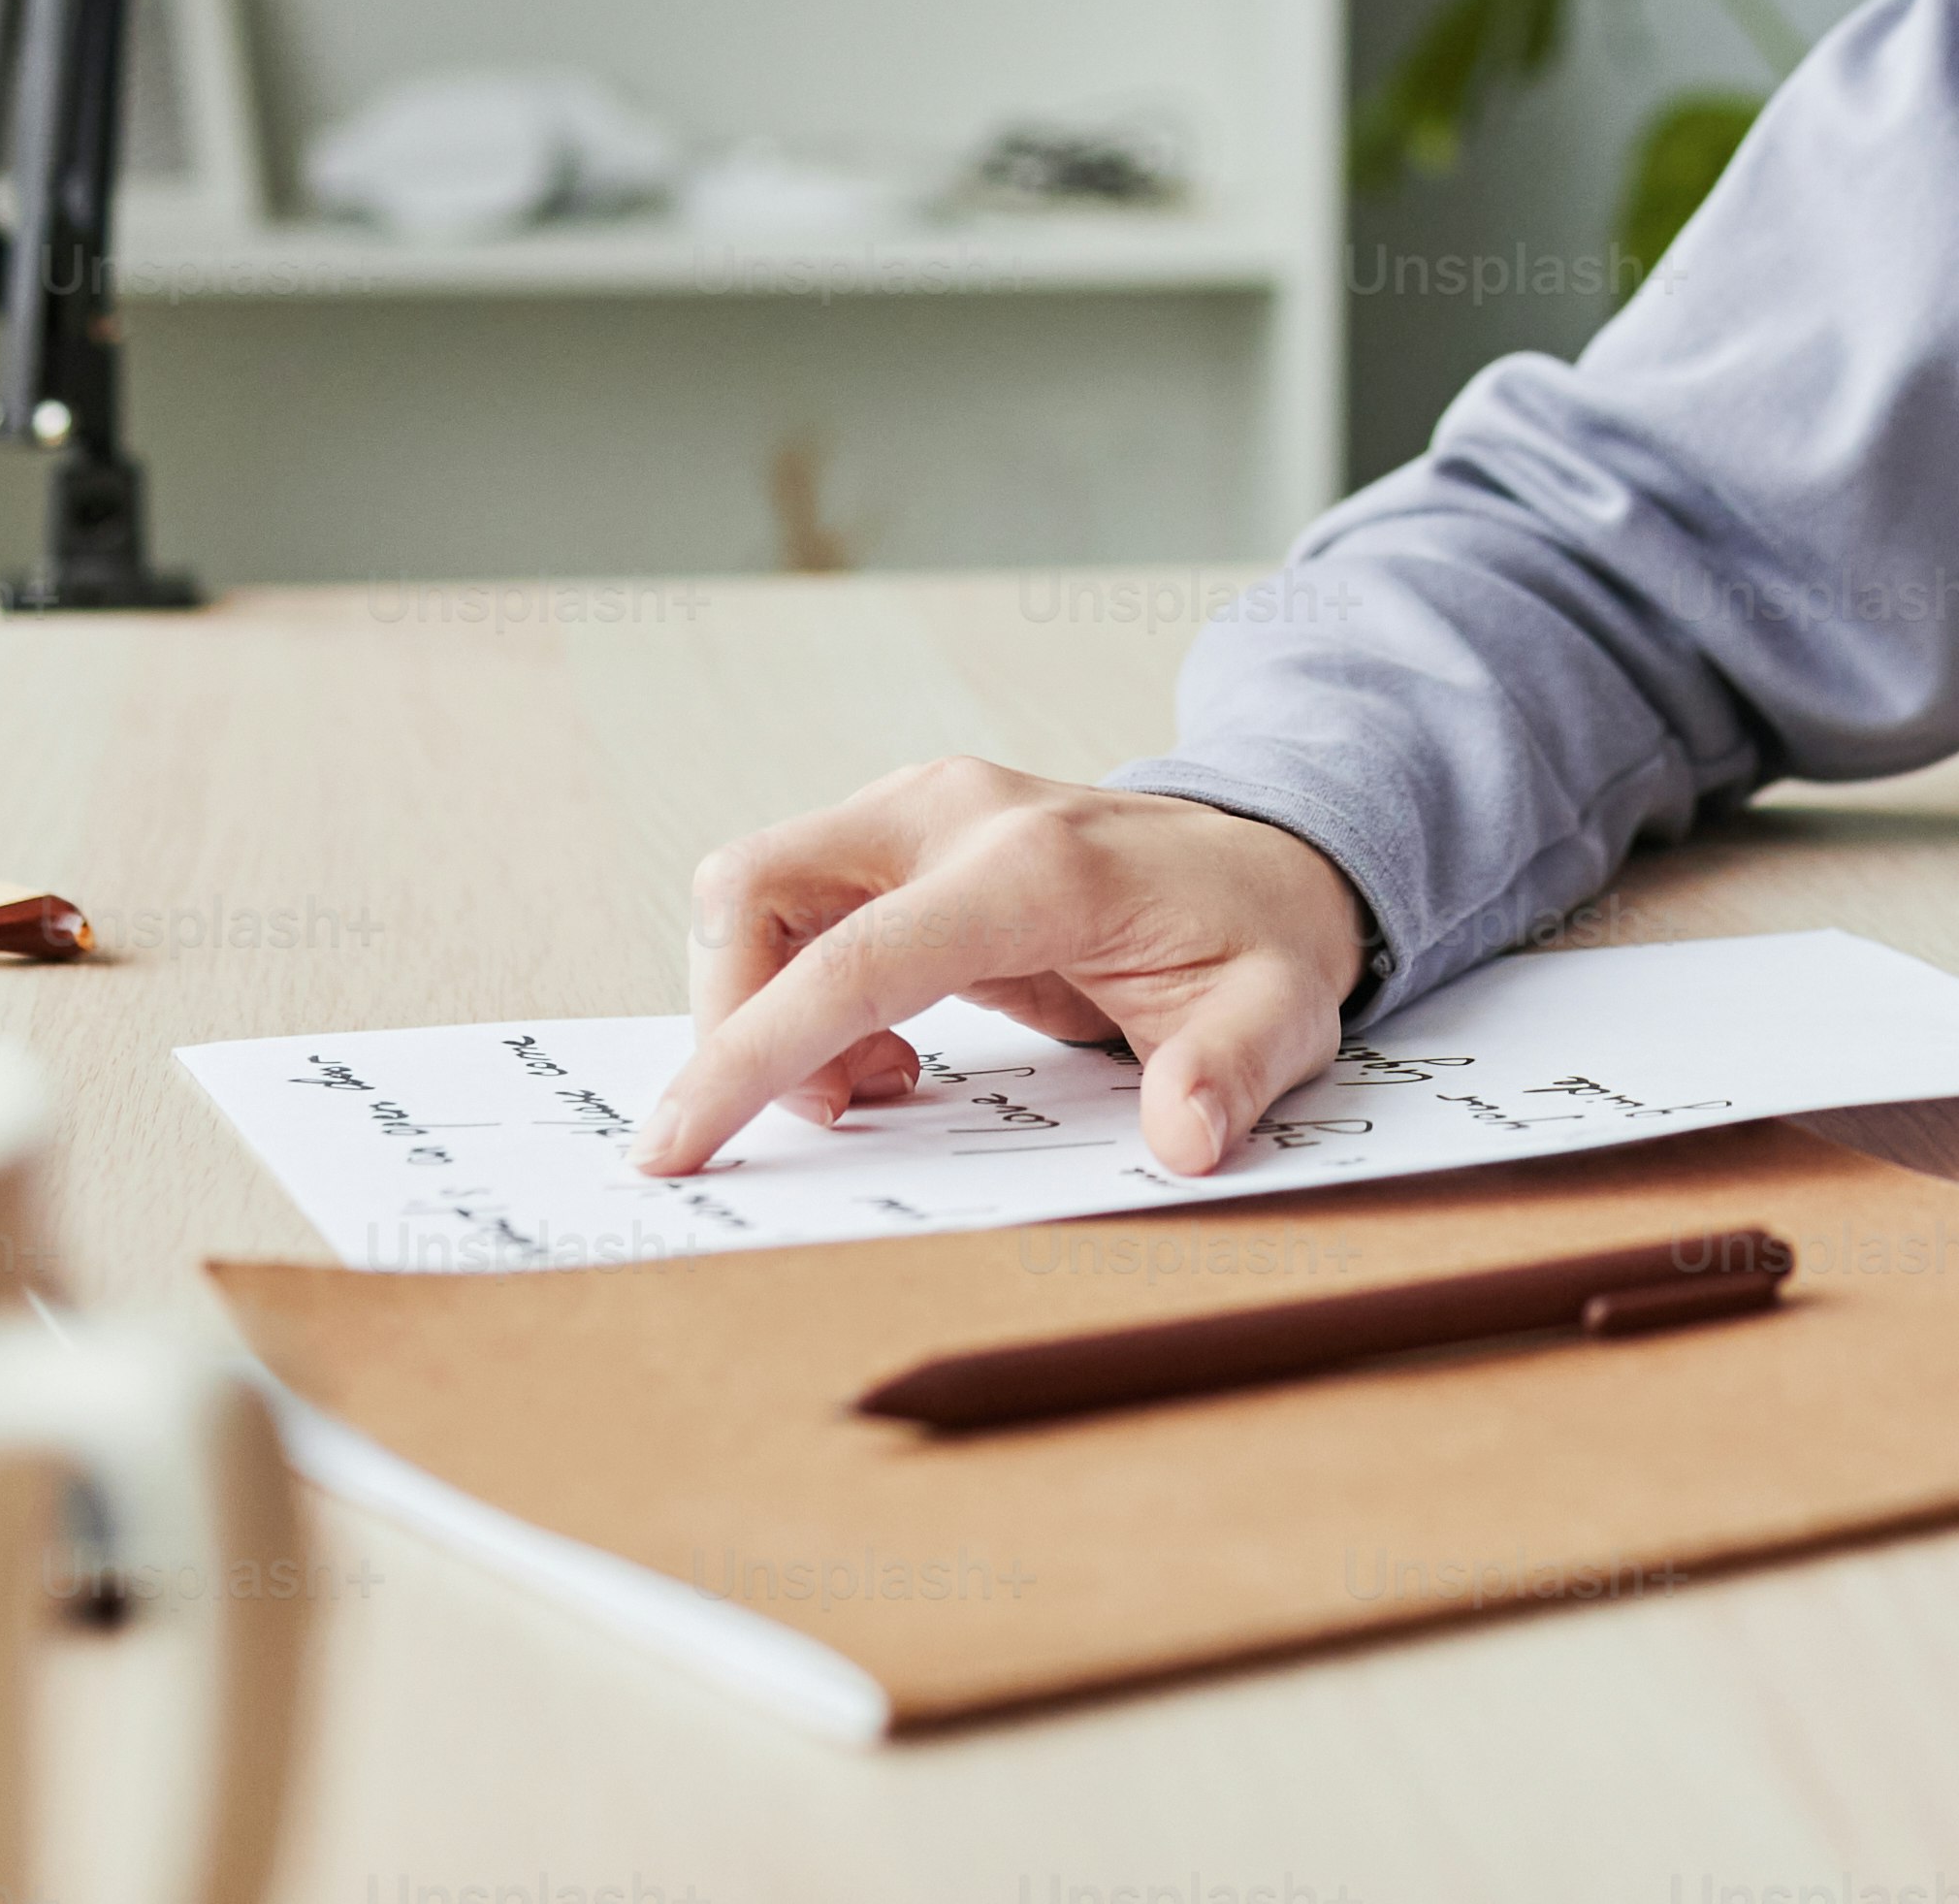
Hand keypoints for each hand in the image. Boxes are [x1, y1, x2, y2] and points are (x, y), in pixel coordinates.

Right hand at [632, 760, 1370, 1182]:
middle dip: (733, 1024)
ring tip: (880, 1087)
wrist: (1263, 853)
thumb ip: (1233, 1071)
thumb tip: (1186, 1138)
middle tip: (834, 1116)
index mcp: (1030, 868)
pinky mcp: (898, 838)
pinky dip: (798, 993)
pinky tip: (888, 1054)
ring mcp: (916, 814)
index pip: (849, 960)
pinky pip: (790, 912)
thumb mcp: (1282, 1012)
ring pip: (750, 896)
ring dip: (767, 1011)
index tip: (677, 1145)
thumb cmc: (1256, 935)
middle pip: (748, 891)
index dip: (749, 1055)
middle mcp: (951, 815)